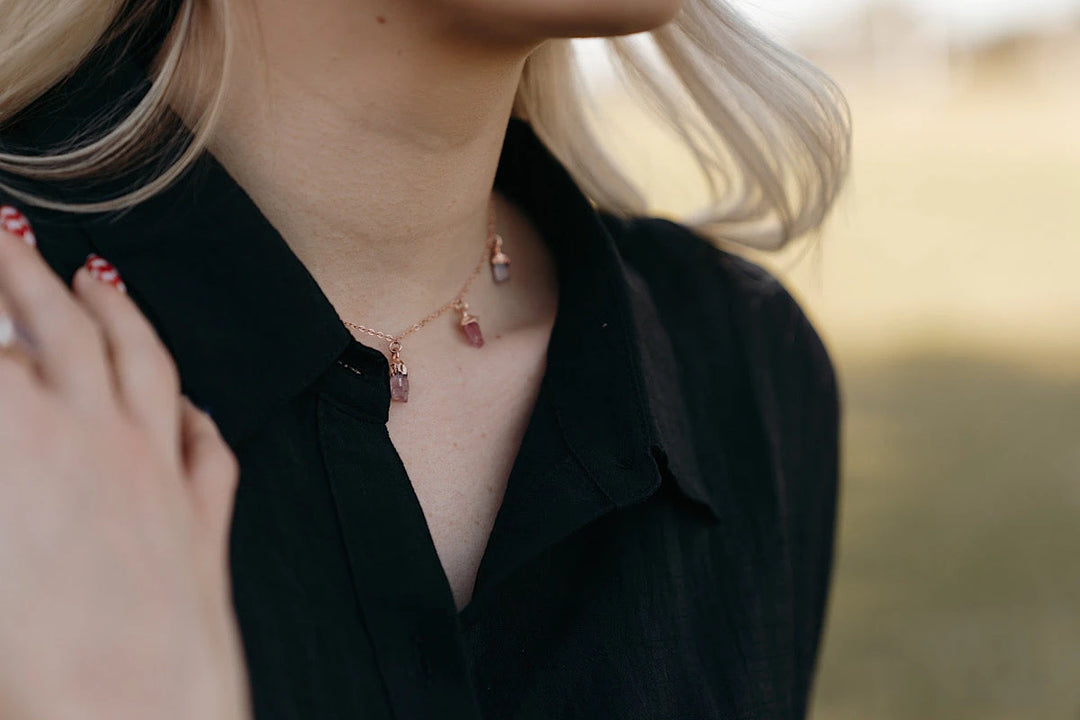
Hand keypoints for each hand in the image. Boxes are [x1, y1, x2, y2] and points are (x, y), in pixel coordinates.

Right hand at [0, 207, 250, 719]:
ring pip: (141, 360)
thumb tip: (7, 415)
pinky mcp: (203, 516)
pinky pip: (201, 438)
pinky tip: (184, 397)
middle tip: (2, 226)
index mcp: (19, 439)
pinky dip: (188, 406)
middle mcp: (96, 435)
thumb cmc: (26, 670)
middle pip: (57, 323)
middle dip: (20, 266)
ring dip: (115, 308)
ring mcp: (160, 470)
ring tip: (96, 271)